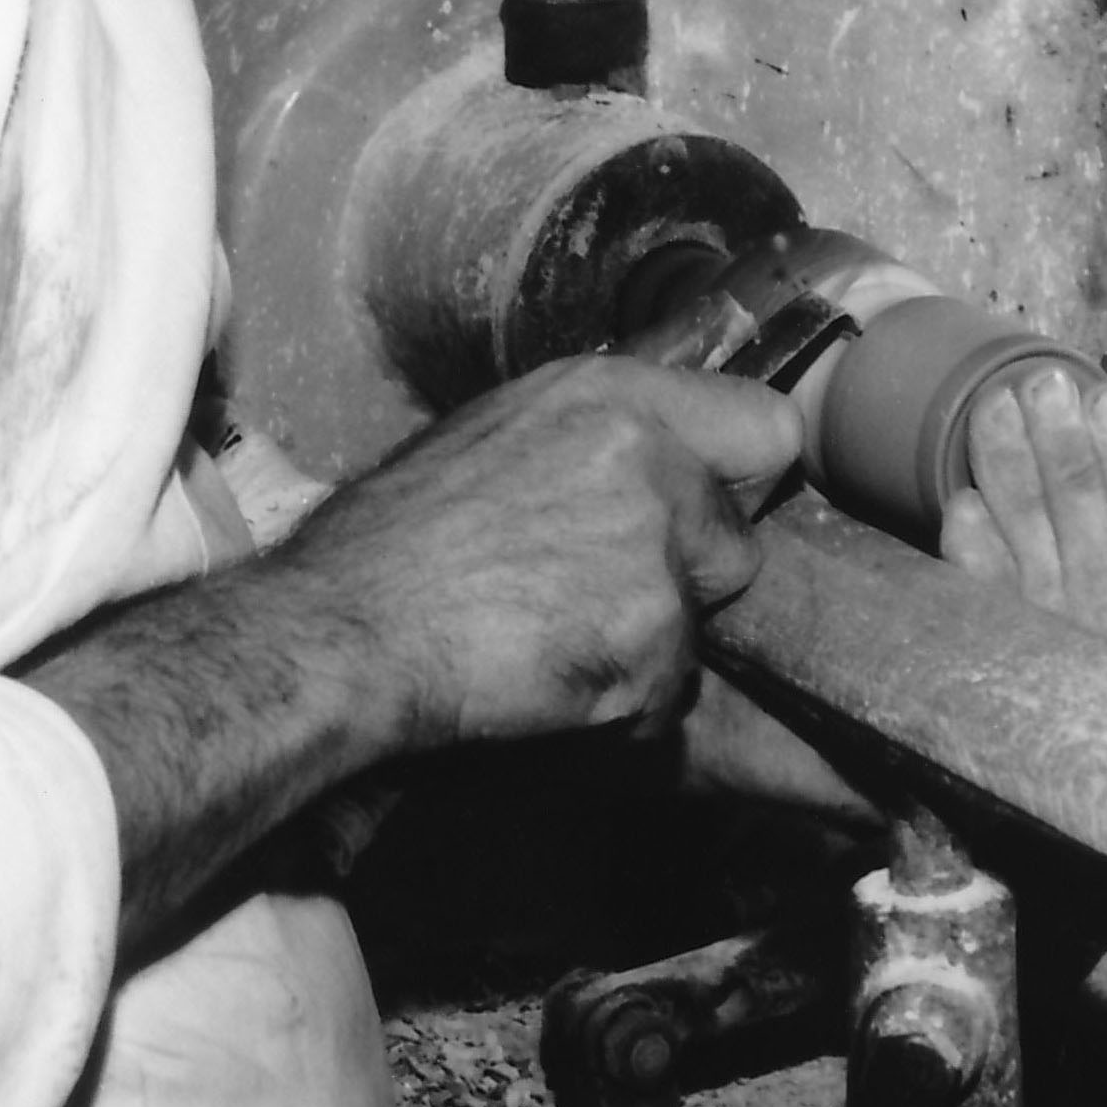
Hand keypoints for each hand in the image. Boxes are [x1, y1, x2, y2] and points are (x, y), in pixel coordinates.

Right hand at [290, 357, 803, 750]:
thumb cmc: (389, 541)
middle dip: (684, 582)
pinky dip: (616, 710)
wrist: (341, 631)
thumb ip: (596, 439)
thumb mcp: (495, 435)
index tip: (710, 510)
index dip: (737, 480)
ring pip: (698, 628)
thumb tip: (660, 456)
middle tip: (589, 596)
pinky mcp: (648, 645)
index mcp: (611, 397)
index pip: (765, 426)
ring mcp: (654, 556)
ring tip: (547, 642)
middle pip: (738, 544)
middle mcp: (650, 463)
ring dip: (642, 650)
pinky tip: (542, 683)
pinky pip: (664, 698)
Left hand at [935, 360, 1106, 648]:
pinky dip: (974, 537)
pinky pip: (980, 576)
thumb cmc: (1102, 587)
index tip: (1100, 398)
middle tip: (1042, 383)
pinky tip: (967, 498)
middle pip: (1082, 507)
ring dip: (1010, 460)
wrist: (1044, 678)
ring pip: (1027, 527)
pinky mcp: (990, 629)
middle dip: (1061, 440)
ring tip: (997, 406)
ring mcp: (1046, 622)